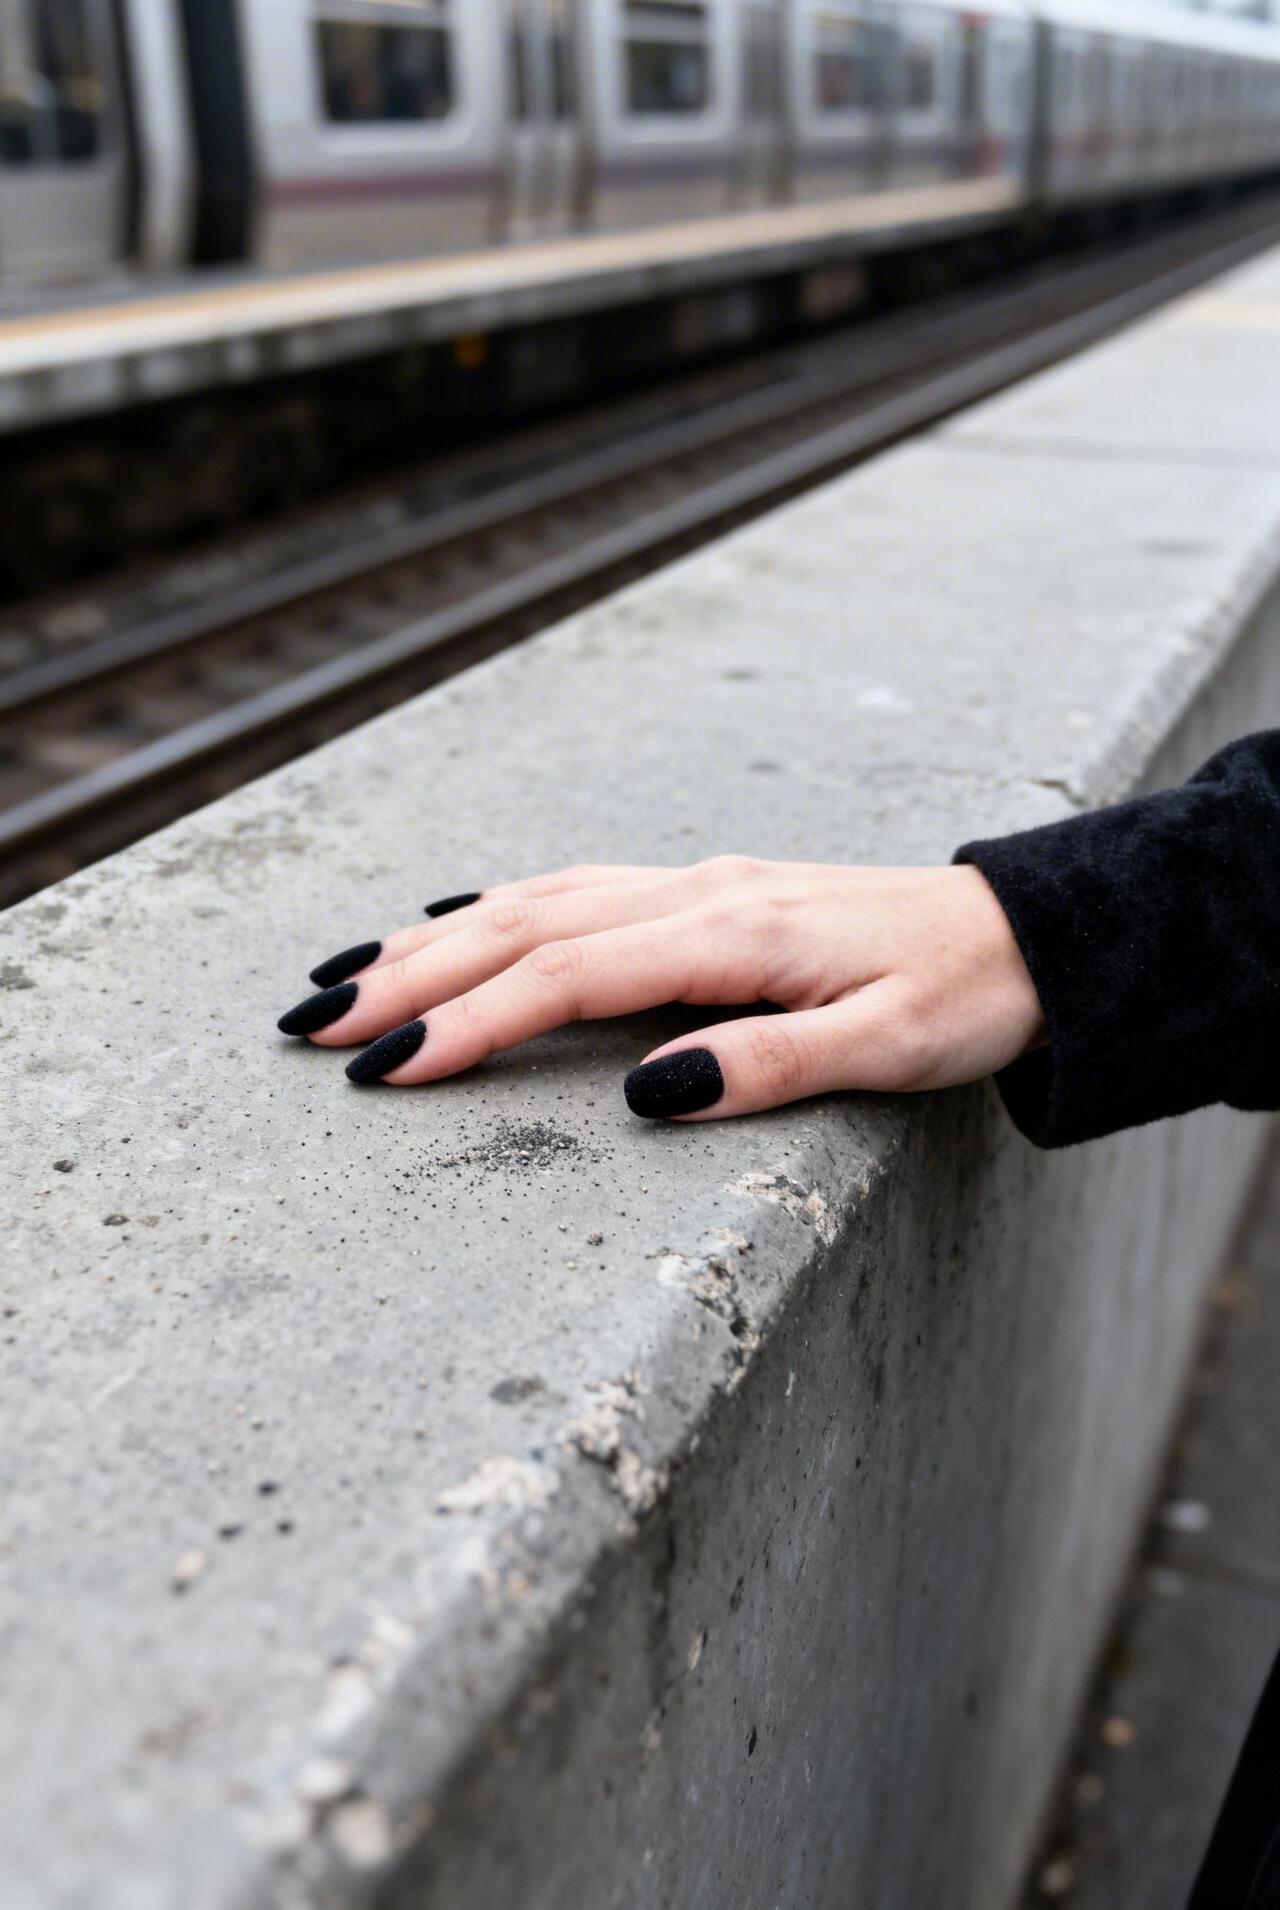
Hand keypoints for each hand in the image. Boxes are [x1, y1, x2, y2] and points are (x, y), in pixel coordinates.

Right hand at [278, 858, 1045, 1119]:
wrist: (1028, 932)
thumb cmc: (968, 995)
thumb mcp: (893, 1045)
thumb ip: (770, 1062)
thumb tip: (646, 1089)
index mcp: (734, 932)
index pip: (569, 976)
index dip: (472, 1023)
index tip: (388, 1070)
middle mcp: (699, 894)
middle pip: (524, 926)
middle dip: (413, 976)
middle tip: (314, 1026)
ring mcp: (698, 886)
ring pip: (536, 899)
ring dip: (435, 938)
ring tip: (346, 977)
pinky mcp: (706, 894)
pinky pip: (575, 891)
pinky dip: (497, 909)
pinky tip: (455, 924)